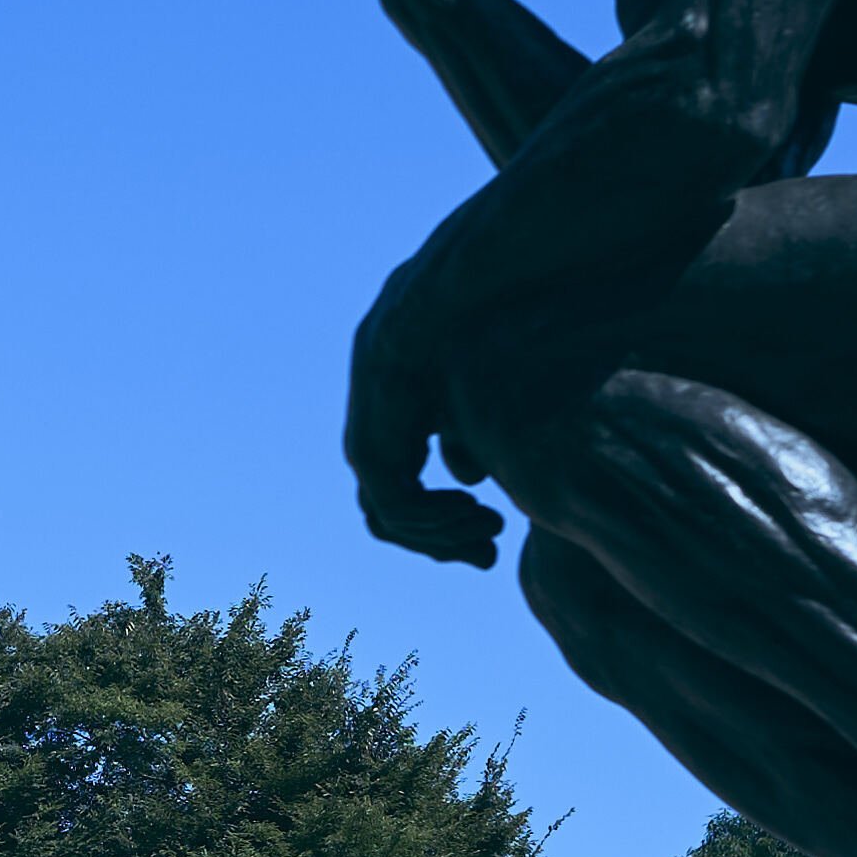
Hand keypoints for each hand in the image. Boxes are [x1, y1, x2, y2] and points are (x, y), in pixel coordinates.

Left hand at [342, 308, 503, 571]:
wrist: (447, 299)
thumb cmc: (467, 335)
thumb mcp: (470, 400)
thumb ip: (465, 441)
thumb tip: (468, 478)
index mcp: (390, 431)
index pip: (405, 501)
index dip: (445, 529)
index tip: (490, 540)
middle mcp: (370, 442)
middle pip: (392, 521)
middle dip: (442, 544)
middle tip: (488, 557)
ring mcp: (365, 445)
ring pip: (389, 521)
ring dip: (443, 536)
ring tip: (490, 530)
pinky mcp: (371, 446)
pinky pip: (395, 504)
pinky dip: (435, 518)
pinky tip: (476, 510)